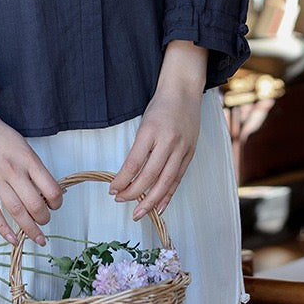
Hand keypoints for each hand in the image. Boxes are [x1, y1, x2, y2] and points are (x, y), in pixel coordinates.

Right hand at [0, 90, 61, 246]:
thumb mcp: (23, 145)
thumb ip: (34, 167)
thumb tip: (47, 190)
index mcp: (27, 159)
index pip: (50, 188)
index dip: (57, 202)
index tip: (56, 205)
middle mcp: (13, 170)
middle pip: (35, 204)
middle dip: (44, 219)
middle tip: (45, 222)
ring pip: (16, 212)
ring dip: (29, 228)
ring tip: (36, 237)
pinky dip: (3, 229)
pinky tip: (13, 239)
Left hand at [109, 41, 207, 219]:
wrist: (184, 91)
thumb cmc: (160, 106)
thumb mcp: (144, 123)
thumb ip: (139, 148)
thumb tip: (129, 176)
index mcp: (151, 131)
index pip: (134, 162)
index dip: (122, 180)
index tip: (112, 190)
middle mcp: (168, 142)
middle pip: (150, 175)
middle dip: (134, 193)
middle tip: (121, 202)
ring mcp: (181, 149)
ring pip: (165, 182)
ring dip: (151, 200)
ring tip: (138, 212)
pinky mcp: (190, 154)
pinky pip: (178, 179)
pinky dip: (168, 194)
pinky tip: (160, 206)